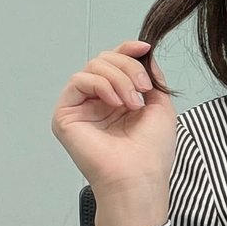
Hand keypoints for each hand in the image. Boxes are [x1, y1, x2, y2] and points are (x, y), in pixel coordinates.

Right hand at [51, 40, 175, 193]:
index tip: (143, 48)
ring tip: (133, 103)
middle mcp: (96, 102)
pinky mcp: (65, 115)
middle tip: (143, 90)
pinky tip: (116, 103)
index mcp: (117, 99)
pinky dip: (102, 85)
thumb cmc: (152, 151)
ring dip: (119, 78)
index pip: (115, 63)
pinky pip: (79, 81)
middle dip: (128, 68)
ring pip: (92, 67)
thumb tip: (144, 55)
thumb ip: (151, 78)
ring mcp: (80, 108)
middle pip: (104, 60)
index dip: (128, 50)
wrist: (139, 177)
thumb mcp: (160, 105)